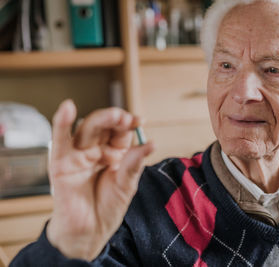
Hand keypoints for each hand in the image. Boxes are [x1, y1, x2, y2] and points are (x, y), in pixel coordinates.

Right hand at [46, 99, 152, 260]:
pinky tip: (67, 108)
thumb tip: (150, 143)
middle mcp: (96, 150)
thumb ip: (134, 164)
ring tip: (114, 116)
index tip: (139, 120)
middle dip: (116, 119)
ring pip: (86, 129)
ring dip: (99, 119)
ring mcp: (78, 155)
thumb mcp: (126, 186)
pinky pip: (59, 141)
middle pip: (104, 126)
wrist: (89, 232)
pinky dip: (61, 124)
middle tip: (127, 119)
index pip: (121, 132)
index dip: (129, 123)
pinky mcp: (61, 163)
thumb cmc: (107, 208)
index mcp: (114, 153)